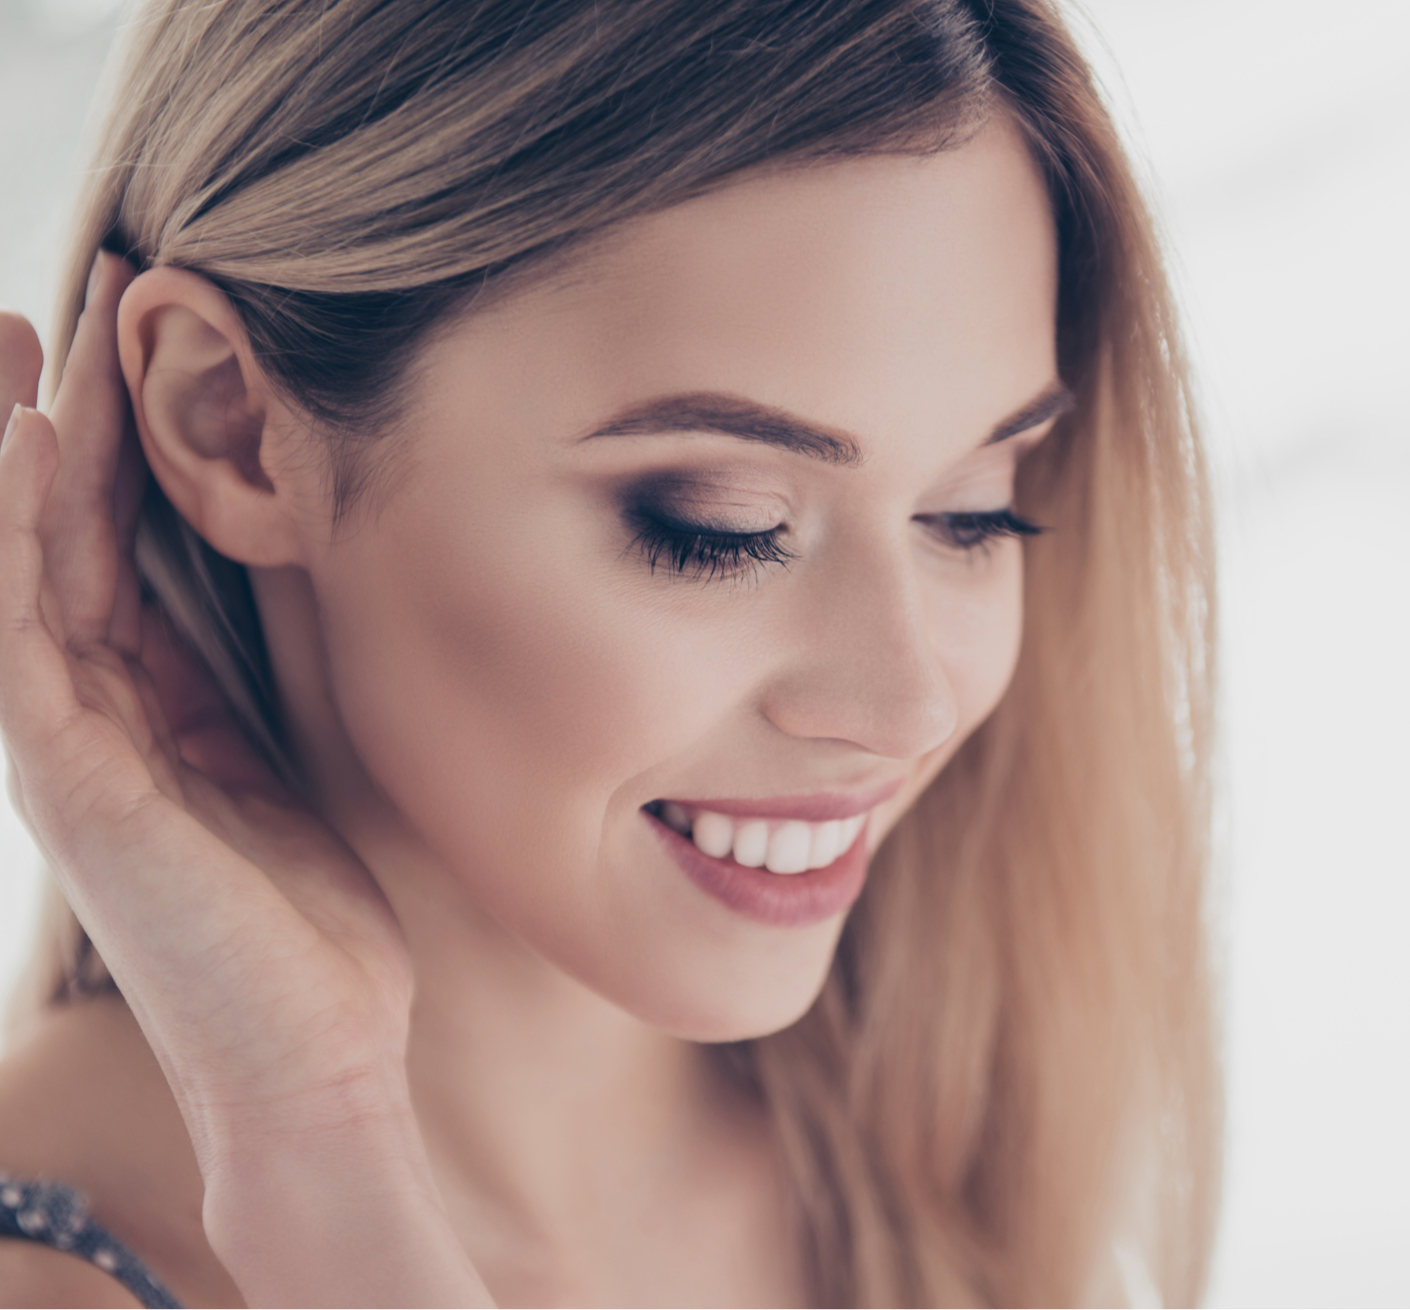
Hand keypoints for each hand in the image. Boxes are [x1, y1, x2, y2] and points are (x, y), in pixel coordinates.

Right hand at [0, 257, 489, 1304]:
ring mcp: (75, 750)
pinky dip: (14, 542)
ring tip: (23, 338)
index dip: (125, 443)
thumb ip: (264, 689)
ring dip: (19, 453)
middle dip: (66, 417)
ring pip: (22, 570)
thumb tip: (308, 587)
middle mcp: (97, 717)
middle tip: (85, 297)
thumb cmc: (315, 925)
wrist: (316, 1056)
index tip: (153, 342)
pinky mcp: (78, 787)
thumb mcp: (294, 774)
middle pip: (63, 535)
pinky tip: (21, 448)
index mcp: (154, 709)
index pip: (121, 548)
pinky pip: (28, 638)